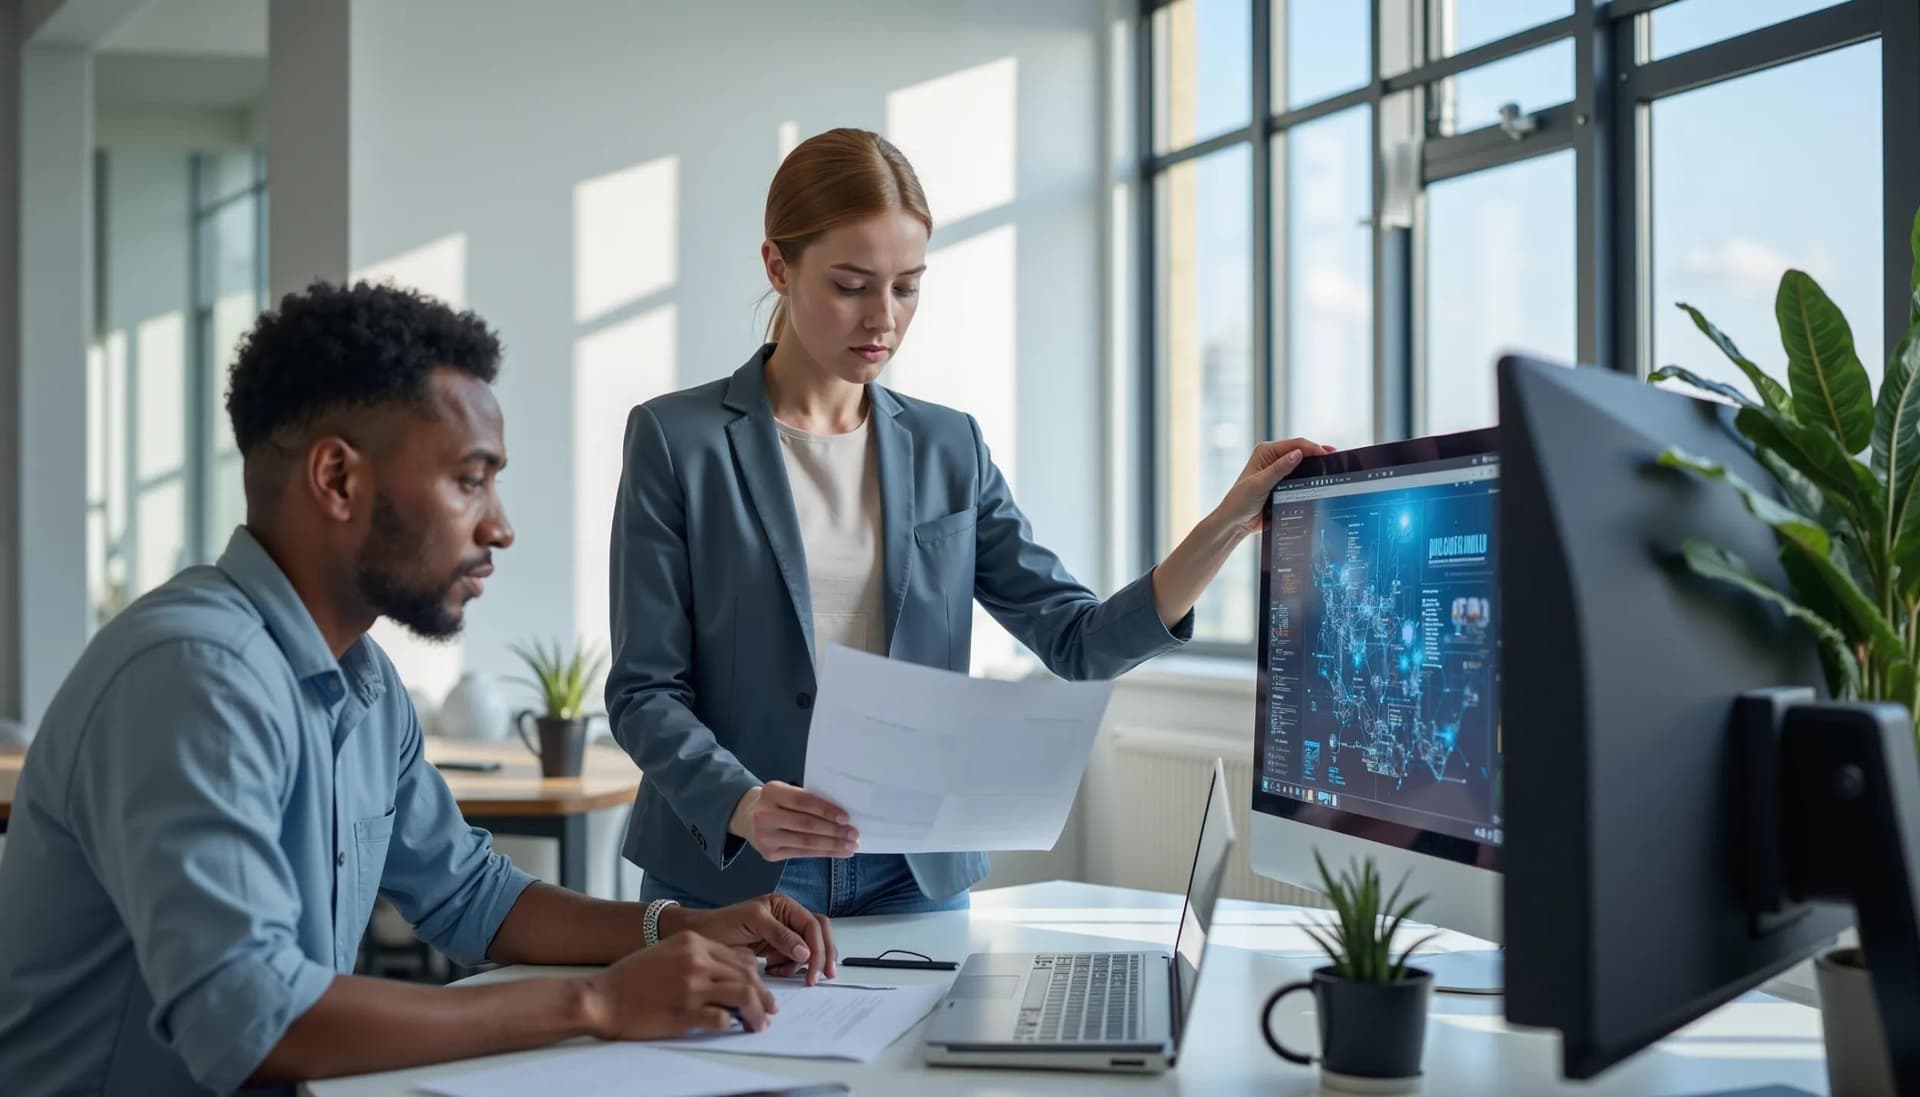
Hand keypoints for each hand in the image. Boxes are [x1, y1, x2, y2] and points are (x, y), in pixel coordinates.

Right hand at [582, 932, 775, 1039]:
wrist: (602, 997)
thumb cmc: (632, 978)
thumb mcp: (668, 954)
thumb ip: (699, 957)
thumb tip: (732, 973)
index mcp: (693, 942)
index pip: (739, 958)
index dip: (757, 977)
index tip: (762, 991)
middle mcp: (696, 960)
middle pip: (747, 976)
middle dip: (764, 996)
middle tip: (771, 1011)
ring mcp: (691, 986)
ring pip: (742, 995)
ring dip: (757, 1012)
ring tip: (760, 1024)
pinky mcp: (684, 1011)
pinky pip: (722, 1018)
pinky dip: (733, 1024)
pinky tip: (734, 1029)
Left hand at [675, 893, 838, 983]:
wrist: (697, 939)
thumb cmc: (719, 924)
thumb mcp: (751, 921)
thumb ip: (779, 933)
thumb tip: (805, 951)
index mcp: (785, 905)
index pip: (814, 924)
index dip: (818, 946)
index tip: (813, 968)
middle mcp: (787, 919)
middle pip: (818, 935)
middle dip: (821, 956)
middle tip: (818, 977)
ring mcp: (782, 936)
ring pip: (809, 950)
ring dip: (804, 964)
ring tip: (785, 973)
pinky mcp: (775, 952)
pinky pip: (794, 961)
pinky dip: (790, 969)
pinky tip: (775, 972)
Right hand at [730, 781, 858, 860]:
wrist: (747, 816)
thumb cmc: (776, 802)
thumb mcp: (785, 792)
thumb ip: (806, 799)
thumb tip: (842, 815)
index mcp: (772, 792)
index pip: (803, 801)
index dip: (826, 810)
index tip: (846, 817)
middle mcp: (765, 815)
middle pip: (806, 824)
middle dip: (834, 831)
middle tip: (854, 834)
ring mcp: (765, 836)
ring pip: (805, 842)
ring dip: (832, 845)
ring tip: (850, 846)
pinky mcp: (769, 854)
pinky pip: (801, 854)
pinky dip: (822, 853)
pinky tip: (837, 852)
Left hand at [1213, 438, 1333, 534]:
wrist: (1236, 522)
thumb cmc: (1240, 501)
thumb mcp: (1259, 484)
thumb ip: (1278, 469)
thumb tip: (1297, 454)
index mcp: (1265, 452)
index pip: (1294, 445)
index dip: (1312, 448)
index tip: (1327, 454)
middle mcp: (1273, 458)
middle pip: (1301, 452)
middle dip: (1318, 454)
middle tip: (1336, 458)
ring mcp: (1279, 471)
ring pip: (1303, 464)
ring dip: (1316, 466)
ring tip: (1333, 467)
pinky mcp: (1284, 483)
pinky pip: (1301, 477)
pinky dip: (1312, 477)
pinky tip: (1322, 479)